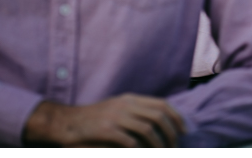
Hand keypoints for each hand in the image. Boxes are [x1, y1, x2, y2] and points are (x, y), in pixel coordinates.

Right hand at [23, 95, 185, 146]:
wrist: (68, 122)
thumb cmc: (94, 119)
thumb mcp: (117, 109)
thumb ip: (135, 113)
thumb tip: (158, 122)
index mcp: (131, 99)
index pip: (161, 104)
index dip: (176, 117)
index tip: (184, 130)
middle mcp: (126, 105)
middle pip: (158, 115)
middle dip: (171, 132)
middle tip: (175, 145)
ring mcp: (116, 116)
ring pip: (148, 129)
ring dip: (159, 144)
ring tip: (163, 153)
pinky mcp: (107, 130)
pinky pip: (130, 141)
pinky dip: (140, 150)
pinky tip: (143, 155)